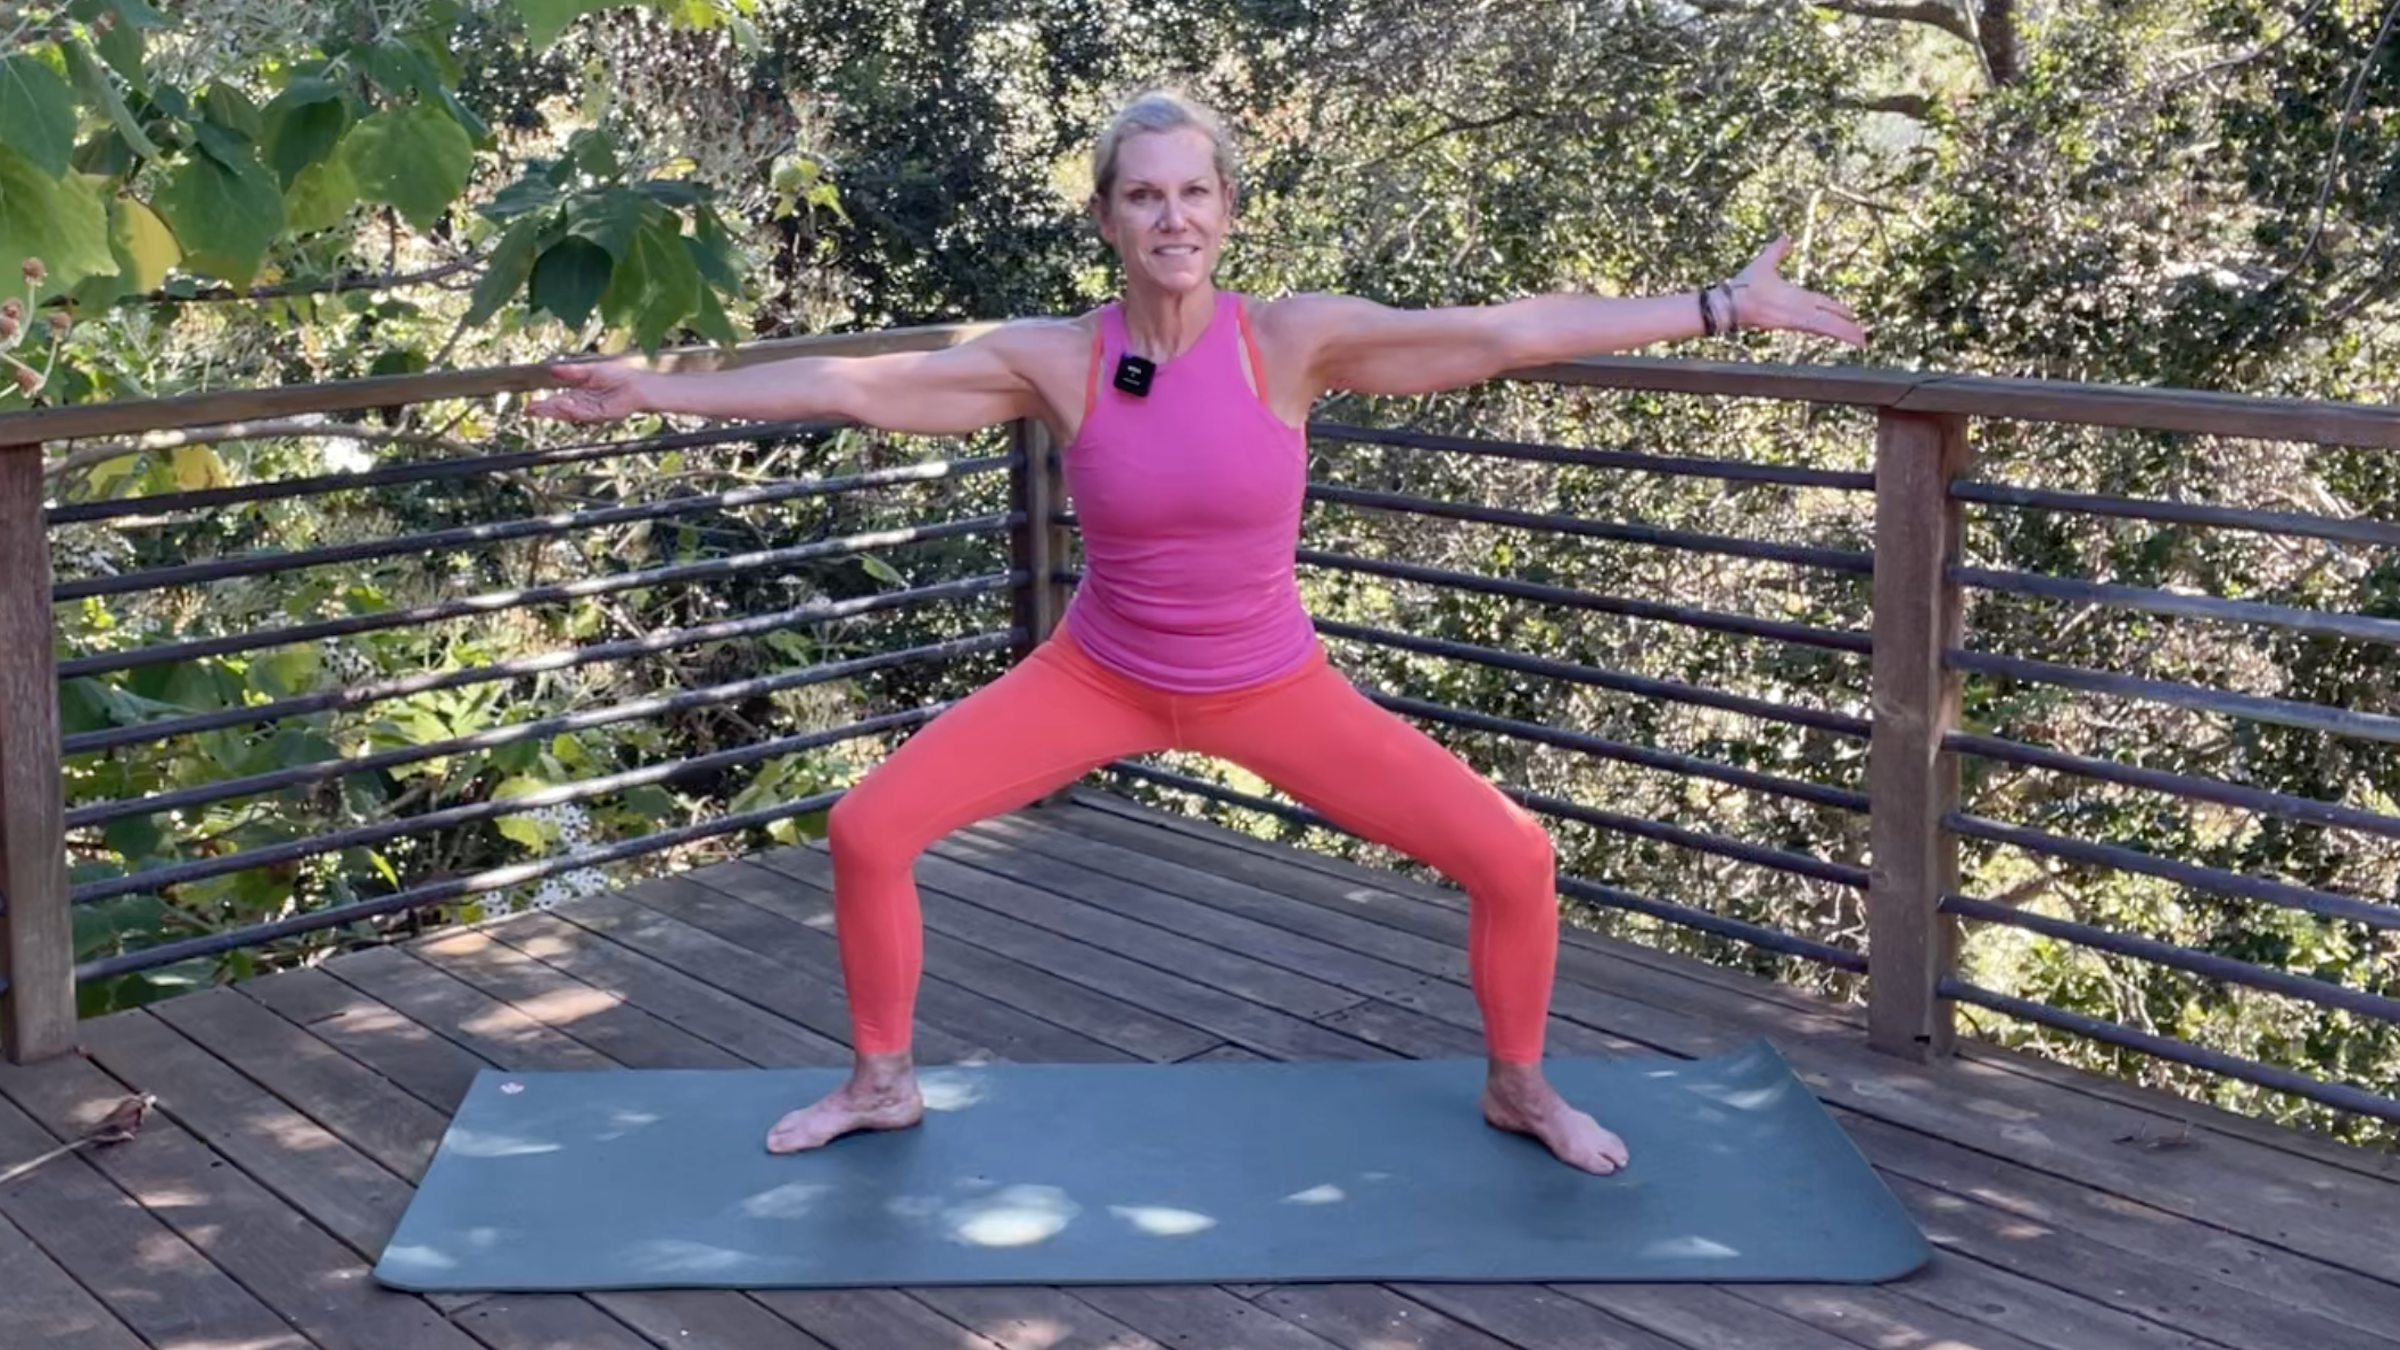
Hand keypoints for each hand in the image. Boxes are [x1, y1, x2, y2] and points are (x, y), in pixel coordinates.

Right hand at [526, 358, 653, 422]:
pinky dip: (574, 408)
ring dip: (556, 410)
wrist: (639, 382)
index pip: (558, 401)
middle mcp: (585, 405)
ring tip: (541, 408)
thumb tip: (552, 369)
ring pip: (571, 413)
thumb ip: (571, 371)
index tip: (529, 406)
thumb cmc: (619, 375)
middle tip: (529, 411)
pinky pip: (586, 412)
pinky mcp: (604, 413)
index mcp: (580, 395)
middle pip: (562, 410)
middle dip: (546, 410)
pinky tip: (563, 403)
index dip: (544, 404)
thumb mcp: (589, 371)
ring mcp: (594, 411)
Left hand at [1719, 235, 1866, 346]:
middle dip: (1847, 326)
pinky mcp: (1797, 321)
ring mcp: (1799, 315)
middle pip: (1830, 317)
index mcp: (1797, 297)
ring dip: (1848, 333)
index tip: (1850, 315)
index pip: (1823, 304)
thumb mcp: (1765, 264)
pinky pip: (1823, 327)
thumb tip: (1785, 238)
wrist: (1730, 300)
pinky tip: (1853, 339)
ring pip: (1830, 325)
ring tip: (1863, 341)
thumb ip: (1777, 251)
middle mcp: (1801, 308)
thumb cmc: (1743, 286)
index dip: (1837, 310)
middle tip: (1863, 336)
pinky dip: (1840, 333)